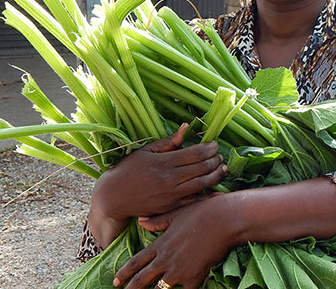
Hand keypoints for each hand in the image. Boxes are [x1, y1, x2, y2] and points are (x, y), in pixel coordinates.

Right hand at [88, 124, 227, 247]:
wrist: (113, 197)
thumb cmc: (128, 170)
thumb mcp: (145, 151)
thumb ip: (168, 142)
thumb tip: (186, 127)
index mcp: (164, 162)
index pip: (194, 153)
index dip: (209, 148)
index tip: (215, 144)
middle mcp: (169, 179)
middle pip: (201, 168)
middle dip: (215, 160)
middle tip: (220, 155)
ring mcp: (170, 195)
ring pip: (201, 185)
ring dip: (216, 176)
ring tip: (223, 168)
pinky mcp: (170, 208)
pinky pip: (193, 202)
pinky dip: (207, 196)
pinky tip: (216, 190)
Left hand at [113, 195, 233, 288]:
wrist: (224, 219)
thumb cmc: (202, 212)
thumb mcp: (177, 214)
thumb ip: (158, 221)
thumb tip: (141, 221)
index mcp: (161, 244)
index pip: (137, 261)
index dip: (125, 272)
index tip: (116, 280)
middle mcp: (166, 259)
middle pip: (143, 279)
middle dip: (132, 288)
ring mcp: (179, 270)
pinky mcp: (194, 277)